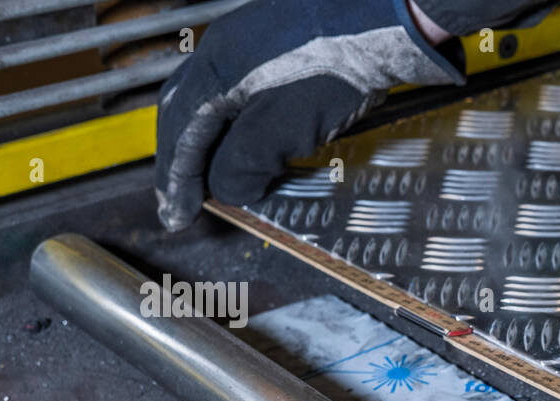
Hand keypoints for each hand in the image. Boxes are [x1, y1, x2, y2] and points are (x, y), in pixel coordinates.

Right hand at [154, 0, 461, 230]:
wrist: (383, 26)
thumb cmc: (333, 72)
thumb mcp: (280, 128)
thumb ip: (243, 162)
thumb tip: (225, 188)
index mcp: (215, 70)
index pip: (180, 132)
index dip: (176, 178)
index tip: (178, 215)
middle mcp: (226, 51)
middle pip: (187, 111)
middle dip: (181, 158)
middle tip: (181, 198)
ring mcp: (254, 47)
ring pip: (214, 100)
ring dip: (206, 142)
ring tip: (209, 176)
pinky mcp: (284, 49)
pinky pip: (242, 92)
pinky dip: (235, 125)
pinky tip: (248, 141)